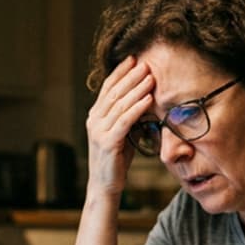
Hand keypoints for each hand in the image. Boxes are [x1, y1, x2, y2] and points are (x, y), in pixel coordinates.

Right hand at [84, 56, 154, 197]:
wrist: (105, 185)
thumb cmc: (116, 159)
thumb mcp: (123, 133)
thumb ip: (130, 117)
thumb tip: (147, 99)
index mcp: (95, 116)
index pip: (108, 88)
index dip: (120, 72)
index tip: (133, 59)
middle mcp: (94, 120)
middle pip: (114, 92)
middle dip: (131, 76)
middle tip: (145, 63)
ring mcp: (99, 131)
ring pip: (120, 104)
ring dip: (137, 89)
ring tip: (151, 77)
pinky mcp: (107, 142)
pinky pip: (124, 121)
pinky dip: (137, 108)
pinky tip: (148, 99)